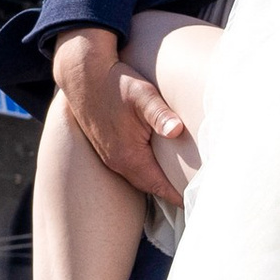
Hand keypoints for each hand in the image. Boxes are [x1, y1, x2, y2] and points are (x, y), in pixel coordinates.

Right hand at [51, 27, 184, 205]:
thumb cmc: (116, 83)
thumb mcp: (143, 95)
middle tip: (193, 197)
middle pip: (150, 186)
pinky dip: (146, 171)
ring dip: (158, 182)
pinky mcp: (106, 147)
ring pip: (139, 177)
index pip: (159, 186)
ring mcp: (109, 156)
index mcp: (128, 156)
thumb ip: (160, 114)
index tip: (197, 204)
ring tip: (179, 185)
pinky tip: (157, 164)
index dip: (179, 196)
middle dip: (171, 193)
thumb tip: (176, 130)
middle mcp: (117, 162)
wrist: (83, 75)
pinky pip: (130, 167)